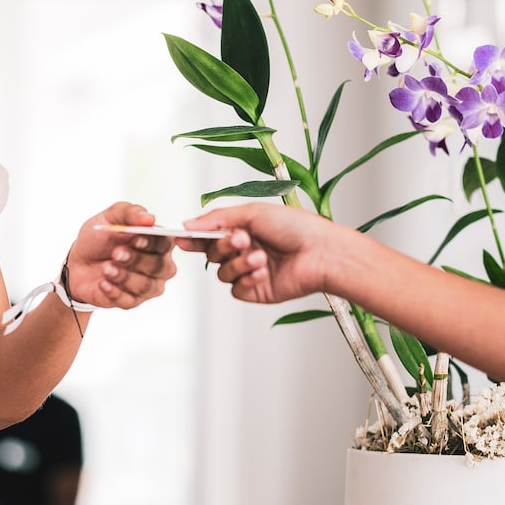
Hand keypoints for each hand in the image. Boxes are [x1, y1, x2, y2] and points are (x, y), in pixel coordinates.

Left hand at [64, 203, 177, 309]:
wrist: (78, 263)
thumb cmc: (99, 239)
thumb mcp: (110, 218)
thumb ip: (129, 213)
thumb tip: (149, 218)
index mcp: (158, 242)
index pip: (166, 243)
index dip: (152, 243)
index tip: (135, 239)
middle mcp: (159, 265)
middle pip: (160, 267)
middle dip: (137, 260)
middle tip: (116, 253)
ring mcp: (148, 286)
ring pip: (146, 286)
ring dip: (124, 277)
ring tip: (106, 268)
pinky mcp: (132, 301)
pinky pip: (129, 300)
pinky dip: (114, 291)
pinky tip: (102, 283)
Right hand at [181, 203, 343, 304]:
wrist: (322, 253)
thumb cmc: (297, 227)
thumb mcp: (252, 213)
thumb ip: (217, 219)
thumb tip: (187, 223)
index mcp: (244, 229)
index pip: (210, 235)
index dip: (194, 237)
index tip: (181, 238)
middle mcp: (245, 250)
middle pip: (212, 253)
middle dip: (224, 246)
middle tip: (242, 239)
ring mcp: (250, 272)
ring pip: (222, 273)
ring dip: (238, 263)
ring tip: (260, 256)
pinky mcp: (257, 291)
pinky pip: (236, 290)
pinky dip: (247, 279)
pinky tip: (263, 271)